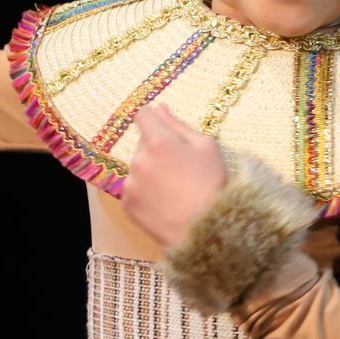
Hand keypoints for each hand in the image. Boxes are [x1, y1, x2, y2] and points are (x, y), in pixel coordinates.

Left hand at [121, 105, 227, 248]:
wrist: (206, 230)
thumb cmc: (212, 184)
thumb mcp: (206, 147)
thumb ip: (179, 125)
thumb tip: (160, 108)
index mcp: (159, 142)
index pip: (143, 116)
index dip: (152, 118)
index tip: (161, 127)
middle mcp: (139, 160)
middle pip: (142, 144)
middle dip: (157, 149)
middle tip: (180, 168)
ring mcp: (131, 184)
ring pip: (138, 167)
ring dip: (151, 171)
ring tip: (175, 189)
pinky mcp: (127, 204)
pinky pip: (134, 190)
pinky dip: (146, 192)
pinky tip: (166, 202)